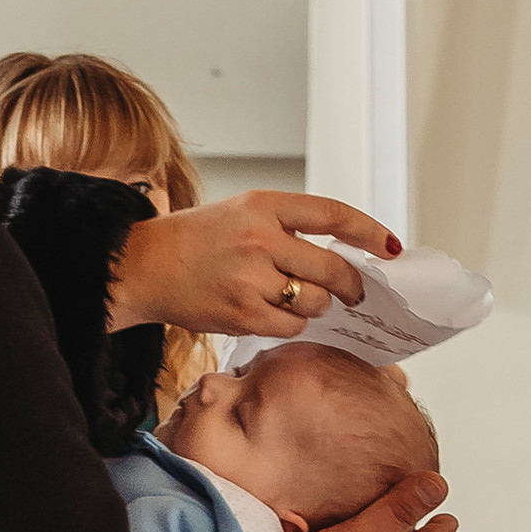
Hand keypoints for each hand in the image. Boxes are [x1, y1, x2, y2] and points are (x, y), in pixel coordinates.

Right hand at [109, 190, 402, 334]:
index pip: (333, 214)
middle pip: (333, 267)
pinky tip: (271, 314)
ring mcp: (250, 278)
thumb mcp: (241, 213)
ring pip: (315, 302)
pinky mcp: (241, 314)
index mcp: (262, 205)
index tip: (389, 246)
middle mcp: (259, 238)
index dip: (369, 231)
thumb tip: (343, 254)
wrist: (141, 267)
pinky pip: (291, 326)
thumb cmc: (194, 242)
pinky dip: (290, 324)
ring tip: (292, 299)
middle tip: (355, 292)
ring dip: (315, 306)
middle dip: (351, 284)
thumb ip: (288, 228)